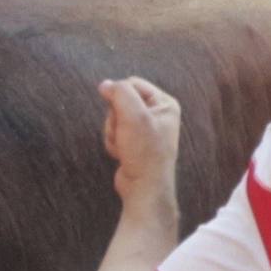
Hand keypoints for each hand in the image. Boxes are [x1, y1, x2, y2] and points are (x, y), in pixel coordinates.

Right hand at [98, 77, 181, 203]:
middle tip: (125, 133)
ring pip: (114, 118)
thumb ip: (119, 92)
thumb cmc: (145, 152)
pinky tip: (122, 154)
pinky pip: (114, 133)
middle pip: (120, 102)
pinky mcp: (134, 143)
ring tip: (124, 146)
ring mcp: (145, 130)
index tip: (118, 110)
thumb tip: (105, 85)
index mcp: (165, 104)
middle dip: (115, 118)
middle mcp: (157, 115)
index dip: (120, 95)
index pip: (132, 83)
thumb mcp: (133, 115)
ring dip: (113, 132)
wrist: (144, 187)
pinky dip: (113, 143)